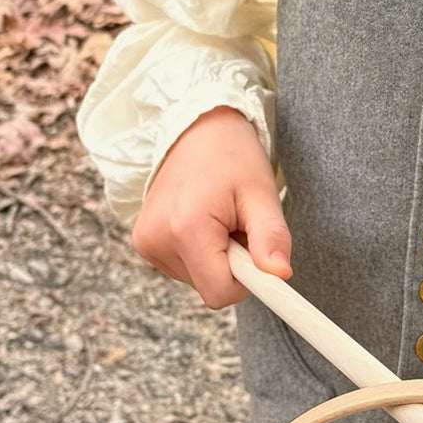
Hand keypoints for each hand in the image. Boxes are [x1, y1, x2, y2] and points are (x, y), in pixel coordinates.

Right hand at [130, 106, 291, 308]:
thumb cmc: (233, 156)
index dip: (247, 280)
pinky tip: (202, 219)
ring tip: (219, 217)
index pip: (220, 293)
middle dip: (232, 264)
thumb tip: (280, 275)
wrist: (198, 128)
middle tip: (237, 223)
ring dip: (216, 256)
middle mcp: (157, 239)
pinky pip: (183, 267)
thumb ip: (271, 238)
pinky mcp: (143, 241)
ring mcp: (145, 242)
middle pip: (209, 287)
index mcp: (185, 228)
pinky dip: (200, 251)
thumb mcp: (260, 193)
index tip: (259, 255)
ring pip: (197, 279)